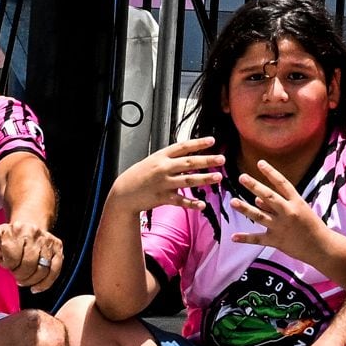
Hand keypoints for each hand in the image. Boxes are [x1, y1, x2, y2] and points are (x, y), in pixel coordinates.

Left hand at [0, 204, 62, 291]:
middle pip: (28, 266)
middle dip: (20, 274)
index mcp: (17, 229)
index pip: (12, 259)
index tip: (6, 261)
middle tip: (15, 271)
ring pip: (42, 270)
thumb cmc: (6, 238)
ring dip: (31, 280)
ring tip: (24, 278)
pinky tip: (36, 286)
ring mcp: (48, 240)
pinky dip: (46, 282)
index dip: (8, 265)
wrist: (28, 224)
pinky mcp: (57, 247)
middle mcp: (35, 233)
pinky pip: (55, 270)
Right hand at [113, 136, 227, 213]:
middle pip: (189, 163)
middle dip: (206, 160)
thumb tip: (189, 153)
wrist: (124, 192)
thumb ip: (170, 158)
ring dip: (204, 179)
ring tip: (218, 177)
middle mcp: (163, 168)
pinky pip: (180, 201)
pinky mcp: (162, 198)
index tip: (212, 140)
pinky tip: (202, 205)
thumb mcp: (153, 160)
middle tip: (222, 159)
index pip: (182, 147)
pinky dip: (191, 203)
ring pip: (188, 180)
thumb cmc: (140, 175)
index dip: (198, 143)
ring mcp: (163, 183)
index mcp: (161, 156)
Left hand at [231, 157, 336, 269]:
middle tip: (242, 177)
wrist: (321, 247)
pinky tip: (233, 237)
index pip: (282, 183)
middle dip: (254, 186)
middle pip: (268, 197)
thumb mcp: (301, 209)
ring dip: (245, 208)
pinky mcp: (276, 241)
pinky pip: (258, 239)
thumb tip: (257, 199)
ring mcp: (281, 227)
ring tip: (232, 201)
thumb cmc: (312, 225)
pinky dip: (245, 238)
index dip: (271, 172)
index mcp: (297, 202)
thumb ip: (280, 203)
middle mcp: (288, 212)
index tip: (260, 162)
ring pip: (259, 216)